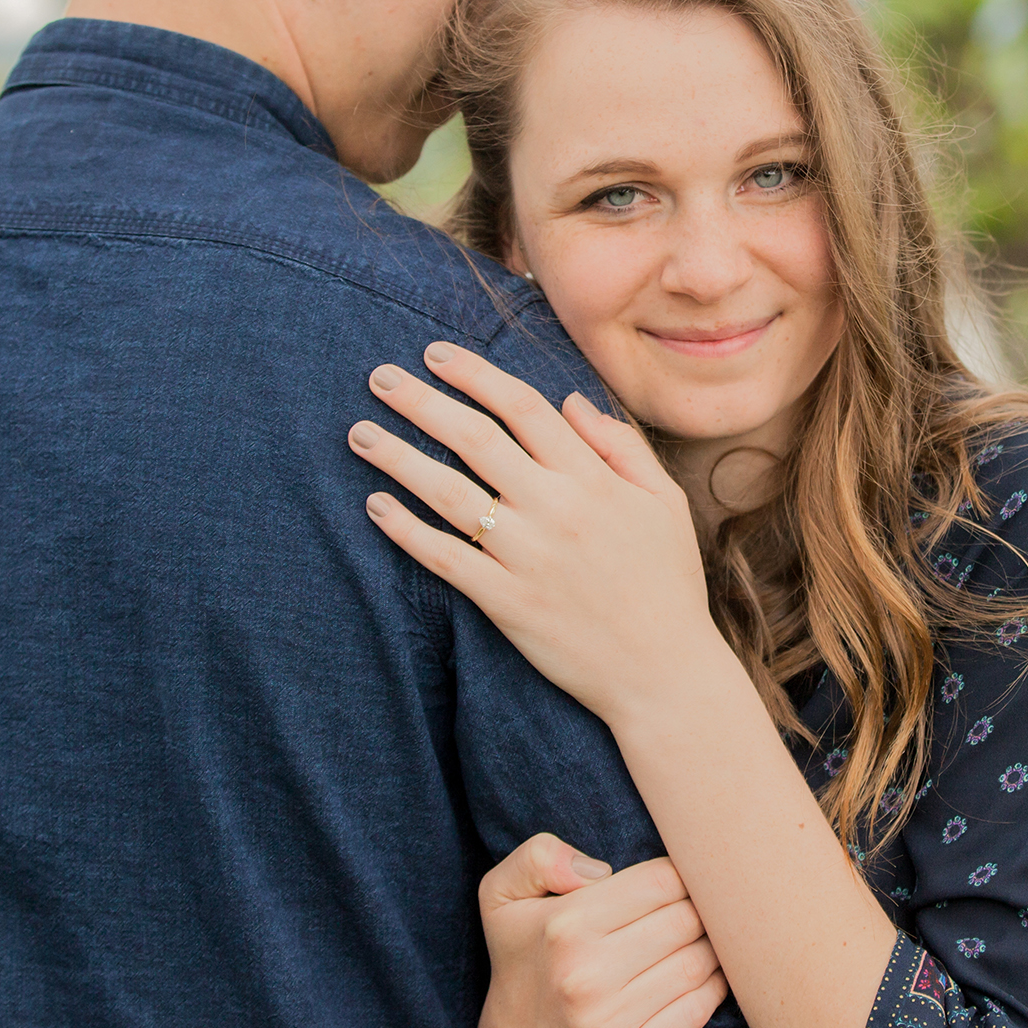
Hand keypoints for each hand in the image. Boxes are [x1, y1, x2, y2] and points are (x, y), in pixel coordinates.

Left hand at [349, 342, 726, 723]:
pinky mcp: (506, 603)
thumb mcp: (664, 502)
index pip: (523, 408)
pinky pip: (445, 558)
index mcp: (593, 479)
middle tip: (379, 377)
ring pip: (449, 493)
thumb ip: (619, 445)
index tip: (436, 355)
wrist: (664, 673)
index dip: (475, 375)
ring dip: (398, 458)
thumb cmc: (667, 584)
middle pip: (475, 438)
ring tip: (359, 433)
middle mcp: (556, 509)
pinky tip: (376, 505)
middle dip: (421, 401)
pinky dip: (406, 530)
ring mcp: (527, 557)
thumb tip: (570, 401)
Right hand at [476, 834, 729, 1027]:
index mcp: (565, 927)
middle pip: (686, 919)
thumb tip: (599, 870)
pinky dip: (714, 986)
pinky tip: (706, 974)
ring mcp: (611, 1021)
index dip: (678, 875)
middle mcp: (587, 975)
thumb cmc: (522, 963)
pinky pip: (698, 1008)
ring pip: (699, 962)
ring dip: (711, 945)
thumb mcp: (502, 897)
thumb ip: (539, 857)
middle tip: (698, 907)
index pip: (659, 881)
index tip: (673, 882)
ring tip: (702, 937)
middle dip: (699, 908)